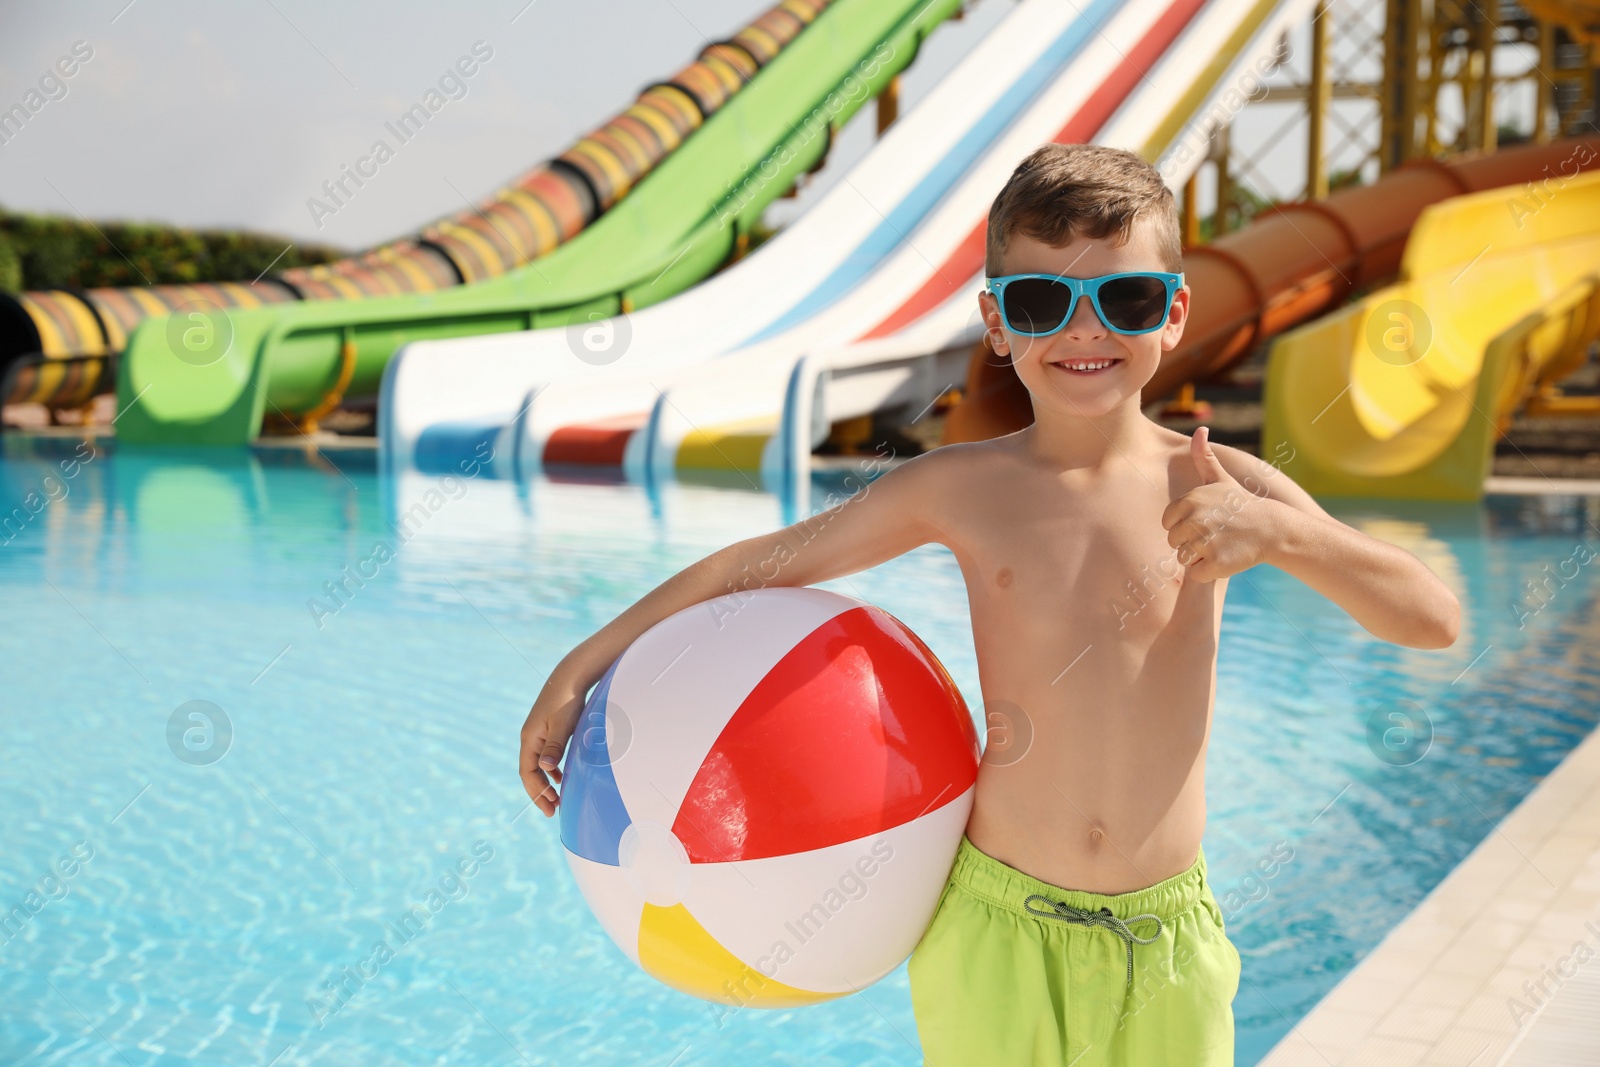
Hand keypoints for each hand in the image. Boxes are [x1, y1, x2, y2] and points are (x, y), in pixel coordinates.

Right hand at [519, 671, 589, 816]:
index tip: (550, 808)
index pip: (527, 774)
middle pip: (530, 772)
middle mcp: (530, 738)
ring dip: (546, 783)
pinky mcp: (547, 729)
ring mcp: (538, 733)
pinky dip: (551, 770)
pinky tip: (561, 776)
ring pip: (537, 765)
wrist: (570, 677)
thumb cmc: (567, 701)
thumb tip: (545, 769)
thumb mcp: (563, 726)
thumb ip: (554, 747)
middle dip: (540, 793)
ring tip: (557, 798)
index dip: (537, 793)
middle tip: (553, 810)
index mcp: (530, 739)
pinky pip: (544, 756)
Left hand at [1161, 427, 1287, 582]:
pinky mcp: (1215, 564)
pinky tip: (1225, 558)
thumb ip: (1204, 457)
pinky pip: (1196, 574)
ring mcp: (1205, 543)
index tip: (1204, 522)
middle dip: (1191, 542)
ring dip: (1199, 557)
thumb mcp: (1221, 479)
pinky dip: (1208, 571)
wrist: (1272, 529)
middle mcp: (1194, 521)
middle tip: (1215, 535)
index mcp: (1189, 501)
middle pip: (1173, 543)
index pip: (1167, 524)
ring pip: (1183, 559)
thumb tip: (1200, 429)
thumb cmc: (1241, 504)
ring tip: (1221, 544)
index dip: (1183, 526)